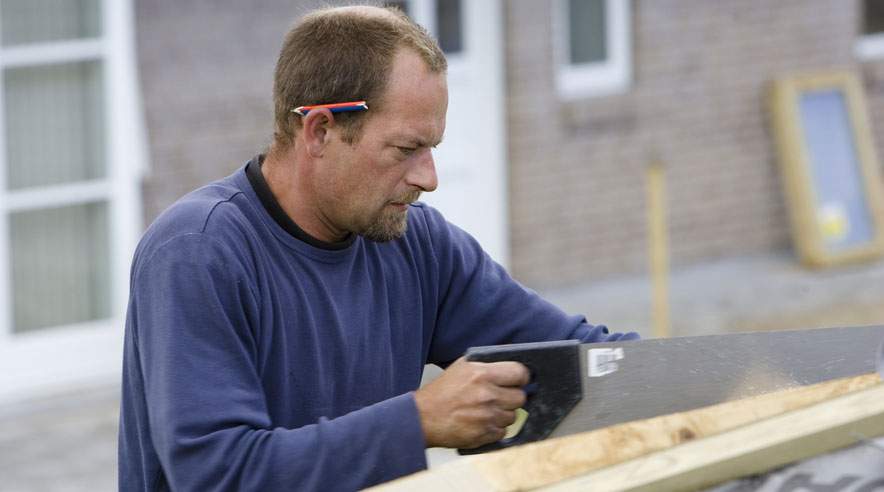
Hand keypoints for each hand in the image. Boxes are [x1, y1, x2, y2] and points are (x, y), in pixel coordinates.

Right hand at [413, 357, 528, 448]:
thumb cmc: (442, 392)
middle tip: (500, 396)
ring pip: (513, 416)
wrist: (423, 417)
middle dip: (512, 397)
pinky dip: (495, 428)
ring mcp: (487, 416)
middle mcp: (488, 395)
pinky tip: (481, 422)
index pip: (520, 372)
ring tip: (486, 410)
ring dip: (503, 414)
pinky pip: (503, 431)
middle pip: (520, 397)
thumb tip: (509, 367)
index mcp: (482, 374)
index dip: (521, 377)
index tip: (518, 380)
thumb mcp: (461, 367)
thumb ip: (486, 365)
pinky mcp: (485, 434)